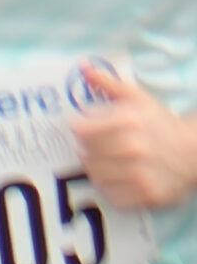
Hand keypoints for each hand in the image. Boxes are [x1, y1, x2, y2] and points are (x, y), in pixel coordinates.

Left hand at [73, 67, 196, 210]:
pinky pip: (112, 196)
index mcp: (129, 120)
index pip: (81, 130)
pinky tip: (119, 179)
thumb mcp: (137, 97)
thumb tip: (83, 67)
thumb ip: (108, 82)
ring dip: (96, 170)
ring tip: (107, 163)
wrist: (195, 152)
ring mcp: (141, 173)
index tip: (84, 130)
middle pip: (86, 154)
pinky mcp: (148, 195)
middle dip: (87, 150)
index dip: (79, 129)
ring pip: (96, 176)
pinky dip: (110, 189)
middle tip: (97, 149)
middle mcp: (134, 147)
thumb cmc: (161, 123)